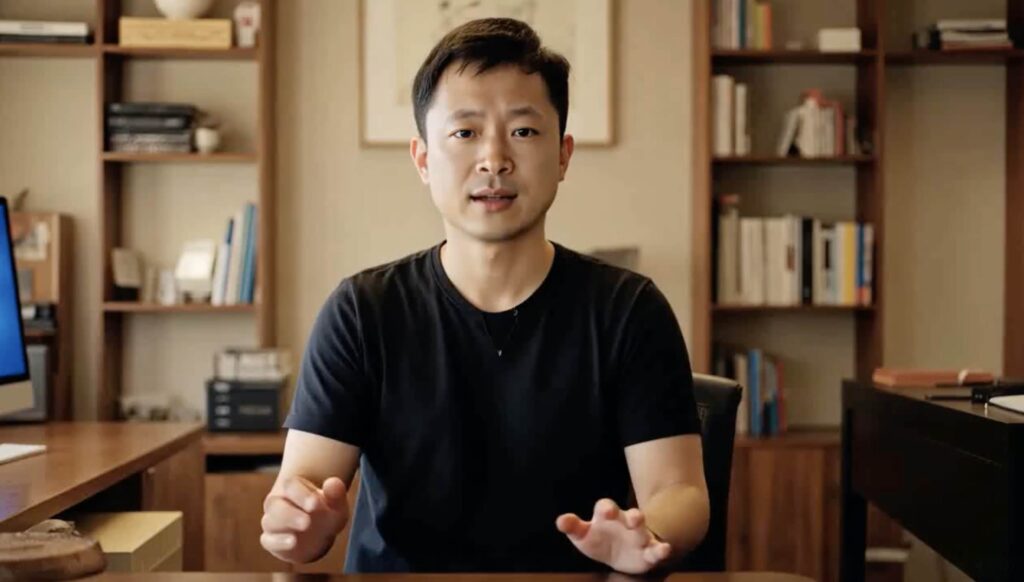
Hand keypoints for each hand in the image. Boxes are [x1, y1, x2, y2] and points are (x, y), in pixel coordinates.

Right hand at [260, 475, 348, 562]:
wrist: (318, 537)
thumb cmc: (326, 515)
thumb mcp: (336, 505)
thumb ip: (336, 493)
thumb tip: (333, 482)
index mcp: (292, 488)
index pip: (290, 485)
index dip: (301, 494)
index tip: (315, 503)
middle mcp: (277, 503)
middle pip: (275, 504)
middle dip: (291, 513)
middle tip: (307, 521)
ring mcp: (272, 522)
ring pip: (269, 521)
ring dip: (286, 525)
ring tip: (304, 527)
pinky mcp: (271, 540)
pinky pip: (268, 540)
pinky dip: (278, 542)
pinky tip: (292, 542)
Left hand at [556, 498, 671, 573]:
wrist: (619, 556)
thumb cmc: (598, 540)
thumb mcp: (583, 535)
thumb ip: (573, 527)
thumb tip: (560, 521)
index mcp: (607, 516)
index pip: (606, 506)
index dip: (606, 508)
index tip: (606, 512)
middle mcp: (625, 522)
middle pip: (630, 515)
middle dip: (632, 515)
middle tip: (632, 517)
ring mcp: (639, 536)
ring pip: (644, 529)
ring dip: (644, 527)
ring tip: (644, 527)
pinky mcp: (649, 552)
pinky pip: (656, 550)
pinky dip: (661, 550)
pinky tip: (665, 550)